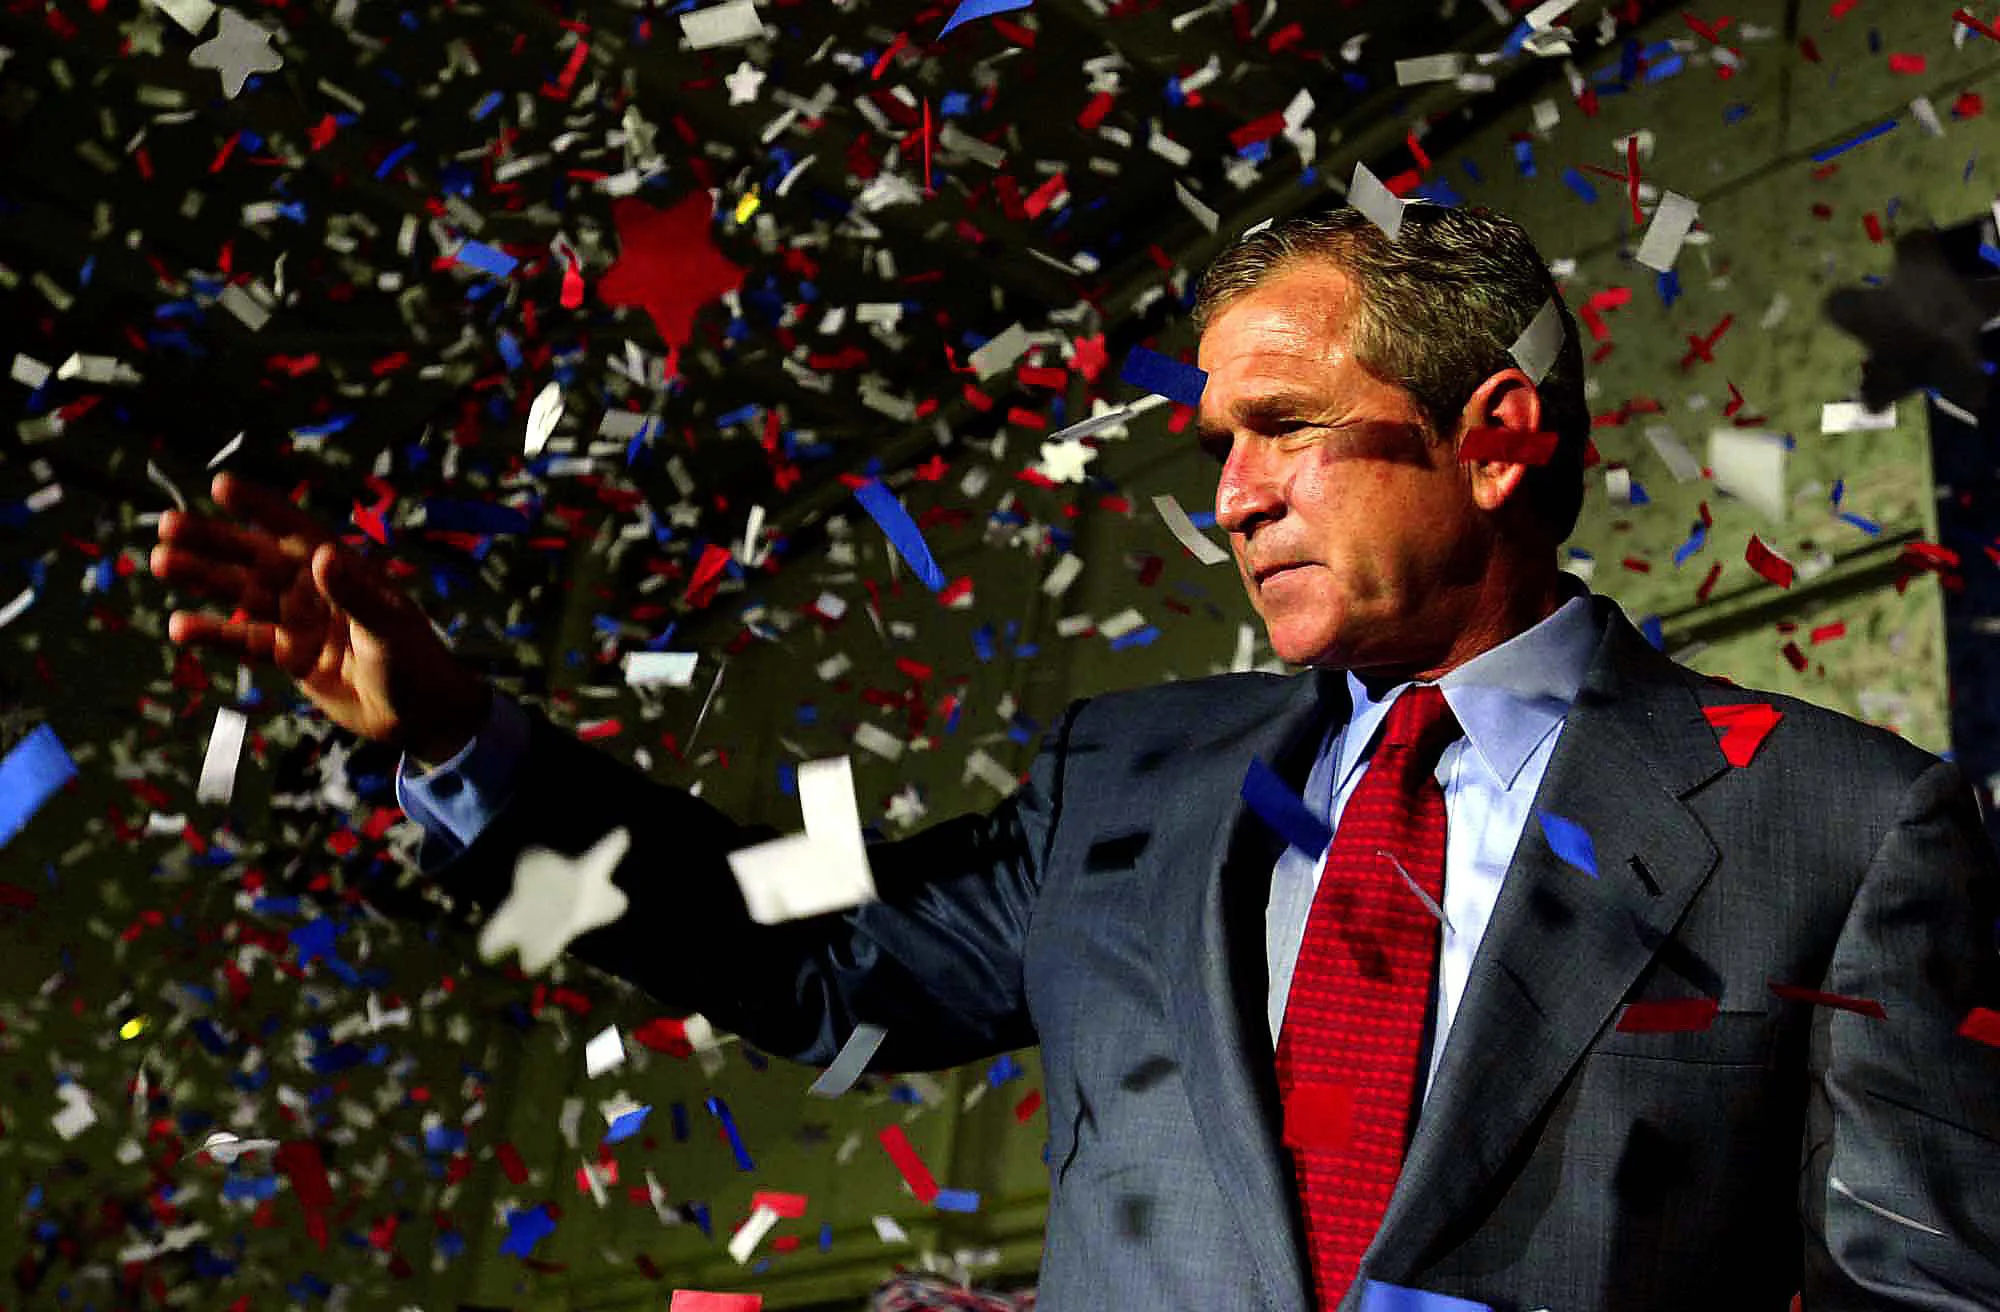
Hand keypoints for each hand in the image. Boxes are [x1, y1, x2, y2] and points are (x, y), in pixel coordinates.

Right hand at [150, 472, 489, 759]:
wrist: (420, 717)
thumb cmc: (416, 662)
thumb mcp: (389, 628)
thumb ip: (354, 594)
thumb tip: (319, 555)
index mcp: (343, 571)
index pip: (296, 530)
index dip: (261, 508)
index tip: (220, 485)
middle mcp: (315, 590)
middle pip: (257, 558)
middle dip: (215, 541)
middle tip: (167, 525)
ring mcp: (300, 622)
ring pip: (243, 594)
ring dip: (203, 578)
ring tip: (160, 562)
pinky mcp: (290, 657)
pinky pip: (246, 641)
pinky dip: (215, 633)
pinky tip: (179, 626)